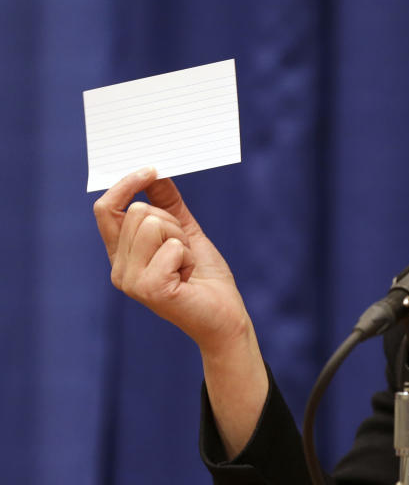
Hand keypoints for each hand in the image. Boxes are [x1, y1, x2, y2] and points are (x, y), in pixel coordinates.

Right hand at [94, 167, 251, 355]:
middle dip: (172, 223)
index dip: (126, 185)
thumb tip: (155, 173)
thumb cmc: (205, 277)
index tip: (151, 169)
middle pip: (138, 211)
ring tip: (186, 265)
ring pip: (153, 223)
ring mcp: (131, 281)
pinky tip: (188, 277)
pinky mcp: (149, 288)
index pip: (106, 209)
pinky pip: (171, 245)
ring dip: (181, 239)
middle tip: (184, 251)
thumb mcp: (185, 231)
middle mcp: (119, 269)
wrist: (224, 316)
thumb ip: (168, 204)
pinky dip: (188, 256)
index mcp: (122, 254)